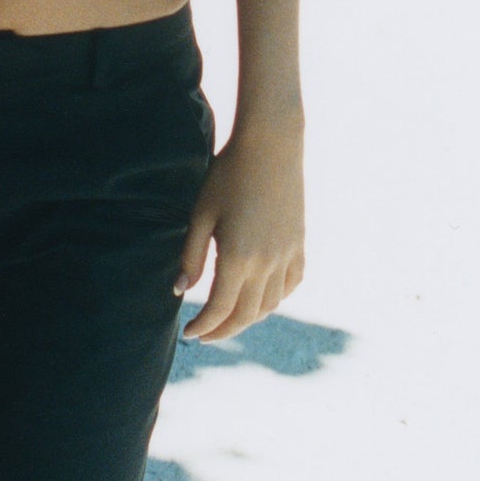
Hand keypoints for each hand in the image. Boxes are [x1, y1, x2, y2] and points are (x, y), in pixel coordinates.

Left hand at [174, 115, 304, 342]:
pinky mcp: (299, 245)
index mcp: (238, 257)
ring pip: (271, 304)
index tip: (188, 333)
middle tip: (204, 334)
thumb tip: (180, 290)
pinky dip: (276, 299)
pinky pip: (291, 284)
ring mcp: (287, 255)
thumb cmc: (228, 175)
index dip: (203, 326)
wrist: (271, 146)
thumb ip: (191, 255)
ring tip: (228, 318)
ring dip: (249, 318)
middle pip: (246, 314)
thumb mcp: (201, 213)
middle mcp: (267, 264)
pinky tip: (262, 297)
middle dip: (224, 330)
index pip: (220, 309)